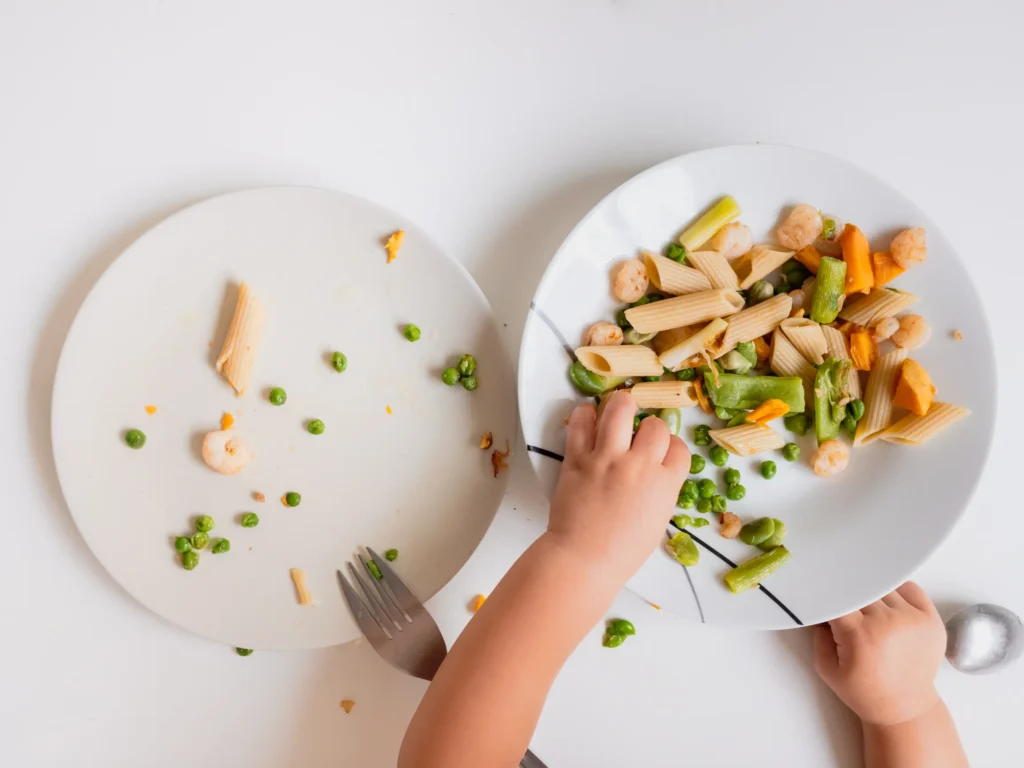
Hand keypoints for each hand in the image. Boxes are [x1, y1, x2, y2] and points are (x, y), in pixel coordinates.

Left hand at [545, 391, 689, 582]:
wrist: (584, 559)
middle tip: (638, 435)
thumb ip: (661, 489)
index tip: (660, 452)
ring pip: (620, 409)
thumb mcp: (657, 519)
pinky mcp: (577, 457)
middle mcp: (639, 464)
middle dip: (650, 427)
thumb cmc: (623, 550)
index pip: (679, 447)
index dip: (671, 447)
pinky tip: (588, 419)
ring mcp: (607, 458)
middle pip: (655, 425)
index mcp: (665, 483)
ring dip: (621, 405)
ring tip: (619, 410)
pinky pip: (580, 422)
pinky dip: (584, 415)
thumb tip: (656, 467)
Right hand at [813, 582, 946, 725]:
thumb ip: (818, 634)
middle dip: (849, 598)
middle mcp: (888, 622)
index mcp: (860, 634)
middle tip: (849, 614)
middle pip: (860, 589)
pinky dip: (896, 592)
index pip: (838, 597)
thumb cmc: (865, 691)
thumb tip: (819, 607)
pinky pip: (909, 588)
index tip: (824, 600)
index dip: (828, 597)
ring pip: (883, 587)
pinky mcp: (931, 619)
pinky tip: (890, 609)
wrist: (905, 707)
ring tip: (871, 616)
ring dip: (872, 596)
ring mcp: (913, 619)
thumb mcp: (827, 668)